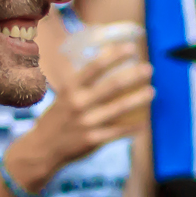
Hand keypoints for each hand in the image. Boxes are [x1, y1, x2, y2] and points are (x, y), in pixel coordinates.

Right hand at [16, 43, 152, 178]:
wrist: (43, 148)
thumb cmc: (58, 117)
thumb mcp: (64, 96)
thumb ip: (82, 84)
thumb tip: (107, 66)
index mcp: (70, 88)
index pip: (94, 66)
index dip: (114, 55)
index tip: (131, 48)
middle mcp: (78, 103)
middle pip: (111, 85)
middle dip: (133, 76)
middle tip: (149, 69)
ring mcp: (87, 122)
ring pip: (119, 108)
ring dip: (138, 99)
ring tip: (152, 91)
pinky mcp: (93, 140)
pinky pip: (118, 132)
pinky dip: (133, 127)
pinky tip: (145, 122)